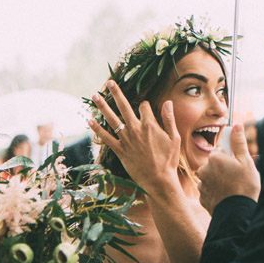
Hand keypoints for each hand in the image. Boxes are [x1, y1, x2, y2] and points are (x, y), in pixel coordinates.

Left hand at [88, 81, 181, 197]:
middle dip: (116, 93)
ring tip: (95, 95)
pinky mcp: (120, 150)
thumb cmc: (169, 160)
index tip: (146, 109)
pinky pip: (106, 137)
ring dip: (102, 106)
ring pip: (112, 119)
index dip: (145, 106)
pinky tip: (89, 120)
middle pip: (124, 106)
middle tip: (109, 82)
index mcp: (150, 124)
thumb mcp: (174, 138)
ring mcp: (126, 139)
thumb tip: (168, 102)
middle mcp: (135, 129)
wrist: (159, 180)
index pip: (144, 106)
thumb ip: (169, 119)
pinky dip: (98, 129)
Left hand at [196, 124, 259, 214]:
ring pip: (210, 178)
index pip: (220, 151)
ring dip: (218, 181)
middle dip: (223, 169)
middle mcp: (204, 169)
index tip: (237, 164)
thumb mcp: (245, 161)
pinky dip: (215, 192)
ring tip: (232, 189)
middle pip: (214, 164)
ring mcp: (201, 185)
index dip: (230, 157)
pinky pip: (209, 191)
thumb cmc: (244, 186)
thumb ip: (238, 143)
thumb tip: (236, 125)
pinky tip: (226, 197)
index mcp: (214, 158)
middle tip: (237, 178)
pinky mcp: (202, 198)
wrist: (237, 213)